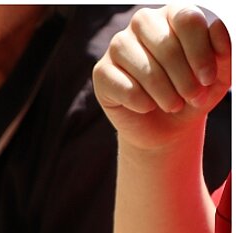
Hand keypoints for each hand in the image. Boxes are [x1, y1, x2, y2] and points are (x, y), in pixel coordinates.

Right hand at [93, 5, 230, 150]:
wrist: (168, 125)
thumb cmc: (195, 92)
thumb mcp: (218, 74)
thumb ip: (224, 50)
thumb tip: (217, 27)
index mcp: (173, 14)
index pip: (187, 19)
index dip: (200, 51)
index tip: (208, 79)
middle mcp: (143, 23)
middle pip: (165, 43)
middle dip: (183, 76)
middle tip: (192, 97)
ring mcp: (118, 46)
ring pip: (142, 65)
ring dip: (163, 92)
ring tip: (173, 105)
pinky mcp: (102, 72)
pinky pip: (122, 85)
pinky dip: (140, 101)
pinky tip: (148, 107)